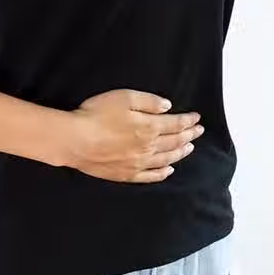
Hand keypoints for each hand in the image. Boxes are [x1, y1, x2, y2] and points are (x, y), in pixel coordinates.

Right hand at [66, 89, 203, 182]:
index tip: (197, 118)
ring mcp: (138, 163)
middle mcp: (148, 147)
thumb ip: (148, 102)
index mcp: (149, 127)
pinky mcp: (126, 174)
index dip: (188, 121)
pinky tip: (169, 169)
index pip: (175, 124)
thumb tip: (167, 107)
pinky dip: (162, 173)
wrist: (75, 140)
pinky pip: (150, 176)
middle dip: (189, 135)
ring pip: (166, 159)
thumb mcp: (124, 98)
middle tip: (198, 132)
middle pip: (174, 142)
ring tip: (189, 148)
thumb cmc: (96, 115)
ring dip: (180, 153)